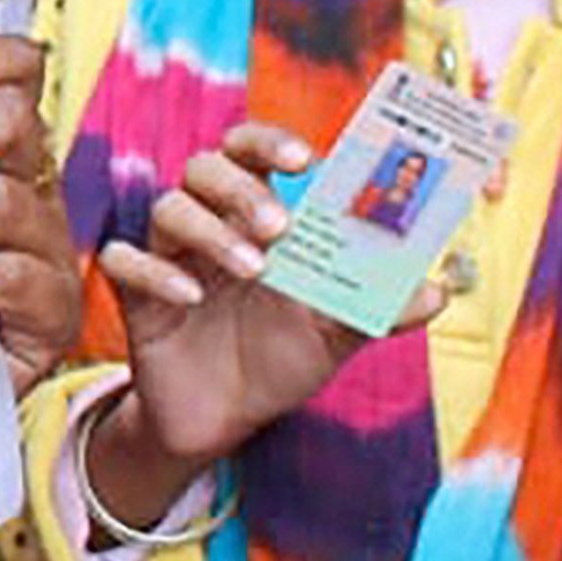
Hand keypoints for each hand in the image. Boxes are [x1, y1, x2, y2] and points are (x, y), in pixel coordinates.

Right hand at [92, 117, 444, 473]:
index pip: (253, 151)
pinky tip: (189, 299)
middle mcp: (210, 223)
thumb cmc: (279, 358)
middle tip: (279, 224)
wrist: (224, 419)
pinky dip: (155, 272)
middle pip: (207, 167)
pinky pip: (125, 261)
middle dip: (243, 188)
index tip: (305, 158)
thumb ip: (380, 307)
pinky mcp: (134, 294)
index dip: (270, 141)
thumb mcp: (336, 333)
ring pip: (169, 207)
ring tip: (253, 269)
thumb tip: (436, 289)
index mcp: (257, 216)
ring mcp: (169, 255)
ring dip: (210, 230)